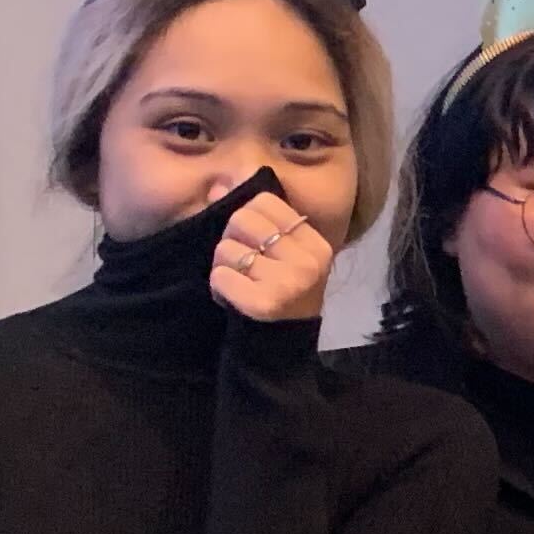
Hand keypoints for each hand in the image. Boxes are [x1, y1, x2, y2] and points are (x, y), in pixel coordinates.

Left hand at [207, 188, 335, 326]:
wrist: (282, 349)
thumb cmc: (280, 294)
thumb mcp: (282, 255)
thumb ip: (255, 219)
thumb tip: (218, 184)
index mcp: (315, 244)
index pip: (264, 202)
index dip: (248, 218)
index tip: (255, 244)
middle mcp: (307, 261)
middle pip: (242, 219)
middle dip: (231, 241)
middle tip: (242, 265)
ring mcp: (288, 283)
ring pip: (227, 249)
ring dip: (223, 267)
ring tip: (239, 283)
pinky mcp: (264, 304)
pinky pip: (220, 276)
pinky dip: (218, 287)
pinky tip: (232, 298)